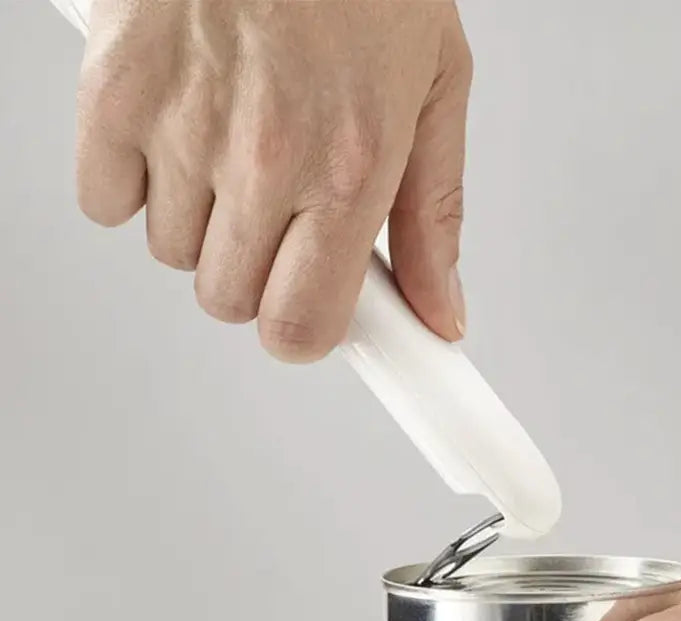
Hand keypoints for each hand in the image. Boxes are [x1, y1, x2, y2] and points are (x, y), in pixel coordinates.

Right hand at [76, 0, 471, 359]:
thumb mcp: (435, 91)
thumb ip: (435, 219)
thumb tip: (439, 314)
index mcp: (349, 167)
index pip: (304, 326)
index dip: (306, 334)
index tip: (315, 323)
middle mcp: (264, 159)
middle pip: (231, 302)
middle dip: (258, 273)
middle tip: (280, 214)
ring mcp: (181, 127)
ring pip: (173, 256)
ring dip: (203, 224)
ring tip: (234, 148)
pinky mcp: (113, 92)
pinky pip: (106, 203)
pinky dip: (134, 184)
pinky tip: (176, 133)